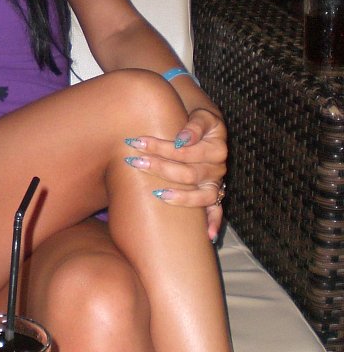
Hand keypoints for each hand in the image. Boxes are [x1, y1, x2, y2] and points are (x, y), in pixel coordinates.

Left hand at [124, 107, 227, 241]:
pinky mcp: (215, 195)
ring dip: (179, 196)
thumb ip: (195, 125)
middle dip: (159, 167)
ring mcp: (216, 183)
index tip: (139, 142)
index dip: (162, 147)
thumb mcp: (201, 115)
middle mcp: (218, 167)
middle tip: (134, 162)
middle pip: (188, 173)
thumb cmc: (197, 120)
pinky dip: (214, 223)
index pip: (186, 150)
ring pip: (201, 195)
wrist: (205, 127)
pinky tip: (208, 236)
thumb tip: (182, 140)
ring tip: (157, 193)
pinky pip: (217, 211)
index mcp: (216, 146)